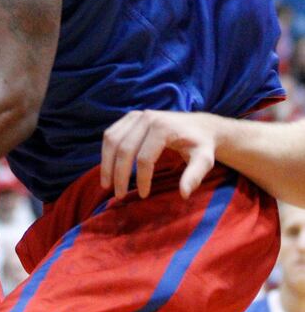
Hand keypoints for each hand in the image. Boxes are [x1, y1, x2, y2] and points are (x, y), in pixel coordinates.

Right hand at [101, 110, 217, 199]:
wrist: (200, 126)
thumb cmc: (201, 145)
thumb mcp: (204, 160)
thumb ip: (194, 176)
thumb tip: (183, 194)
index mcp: (162, 128)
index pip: (144, 158)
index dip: (141, 179)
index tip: (143, 195)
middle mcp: (146, 118)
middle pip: (124, 149)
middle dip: (119, 174)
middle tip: (118, 195)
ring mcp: (136, 115)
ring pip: (112, 140)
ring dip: (106, 163)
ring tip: (106, 184)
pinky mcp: (130, 117)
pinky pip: (111, 134)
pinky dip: (106, 151)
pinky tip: (109, 167)